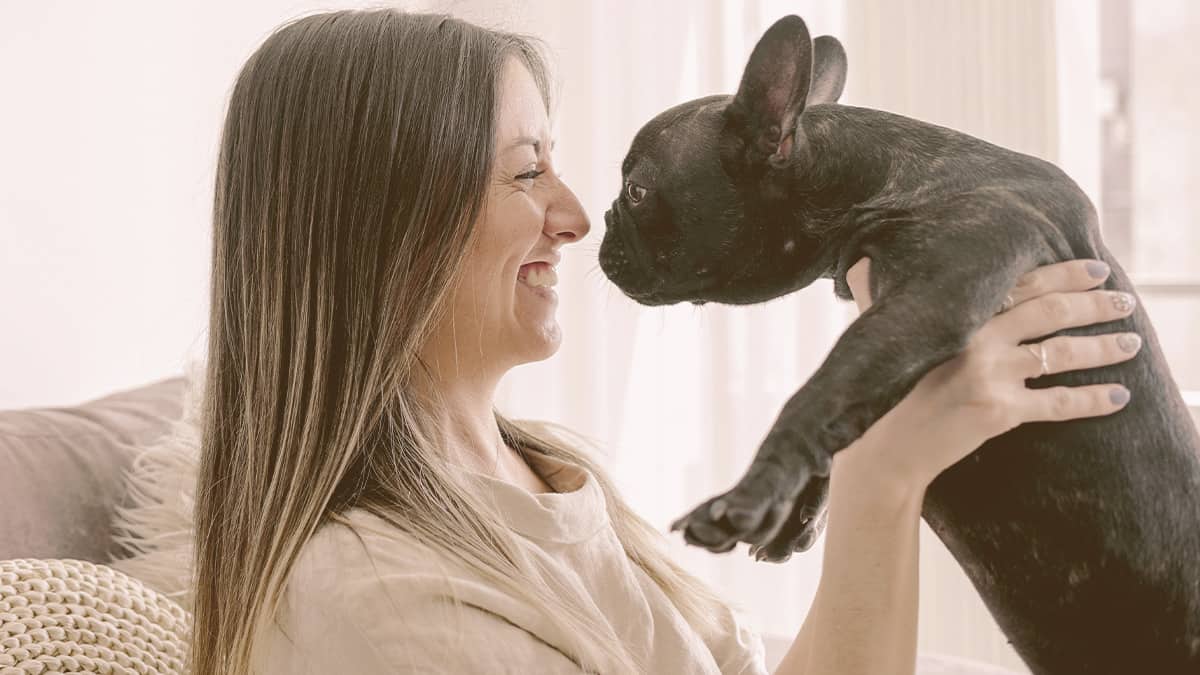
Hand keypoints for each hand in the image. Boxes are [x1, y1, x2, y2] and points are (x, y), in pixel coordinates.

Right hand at [837, 257, 1139, 491]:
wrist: (884, 447)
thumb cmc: (878, 389)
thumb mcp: (875, 334)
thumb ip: (874, 294)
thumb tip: (858, 263)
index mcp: (954, 313)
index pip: (1020, 283)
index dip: (1063, 273)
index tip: (1096, 269)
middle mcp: (975, 337)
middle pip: (1049, 311)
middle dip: (1094, 304)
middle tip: (1125, 301)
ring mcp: (989, 374)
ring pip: (1060, 353)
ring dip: (1103, 346)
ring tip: (1132, 343)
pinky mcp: (998, 411)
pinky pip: (1057, 403)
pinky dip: (1092, 400)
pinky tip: (1120, 398)